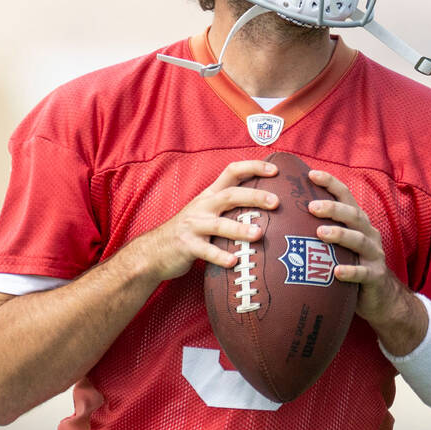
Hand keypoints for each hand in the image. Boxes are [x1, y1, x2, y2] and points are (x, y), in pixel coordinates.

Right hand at [130, 159, 279, 282]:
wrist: (154, 251)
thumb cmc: (190, 231)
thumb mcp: (207, 211)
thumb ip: (230, 206)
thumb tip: (265, 203)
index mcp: (210, 195)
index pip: (232, 171)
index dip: (253, 167)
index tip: (275, 170)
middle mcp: (203, 206)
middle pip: (230, 195)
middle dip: (254, 196)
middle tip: (276, 202)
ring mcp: (194, 226)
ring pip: (219, 225)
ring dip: (239, 229)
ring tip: (258, 234)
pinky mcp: (187, 246)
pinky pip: (206, 252)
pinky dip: (220, 257)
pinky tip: (234, 262)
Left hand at [307, 169, 421, 339]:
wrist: (381, 298)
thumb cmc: (351, 266)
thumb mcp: (339, 246)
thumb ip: (322, 230)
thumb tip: (285, 216)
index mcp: (358, 223)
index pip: (346, 196)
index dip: (331, 184)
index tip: (311, 174)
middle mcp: (368, 234)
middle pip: (353, 215)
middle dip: (332, 208)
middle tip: (310, 207)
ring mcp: (374, 255)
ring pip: (359, 240)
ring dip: (339, 234)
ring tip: (320, 233)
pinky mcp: (376, 277)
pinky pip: (364, 273)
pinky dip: (350, 271)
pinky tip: (336, 272)